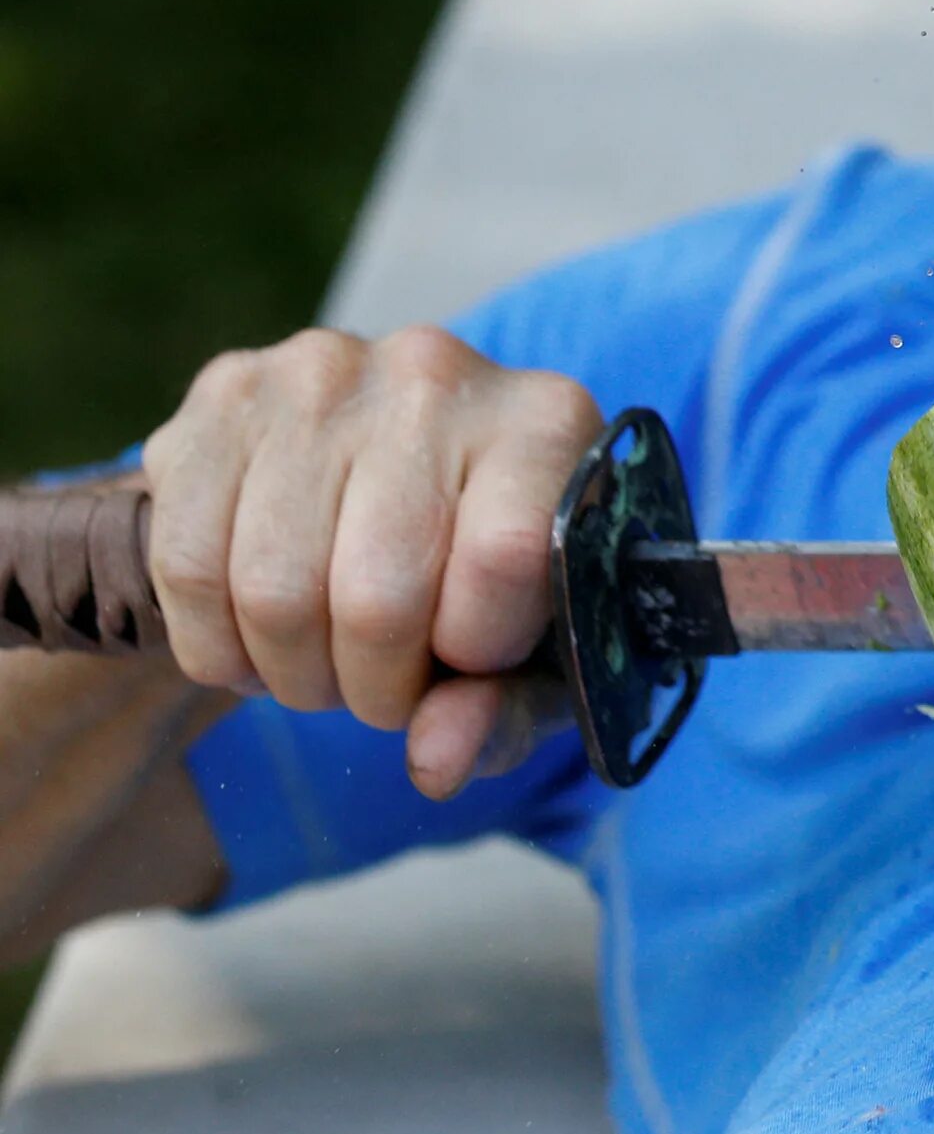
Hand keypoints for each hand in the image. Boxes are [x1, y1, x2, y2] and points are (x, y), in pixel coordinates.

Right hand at [139, 326, 603, 798]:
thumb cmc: (490, 574)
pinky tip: (256, 635)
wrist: (405, 476)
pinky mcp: (224, 391)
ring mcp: (321, 372)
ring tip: (325, 660)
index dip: (475, 649)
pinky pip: (187, 564)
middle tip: (383, 686)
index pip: (504, 561)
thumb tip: (433, 761)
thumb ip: (505, 711)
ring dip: (293, 670)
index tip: (470, 655)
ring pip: (271, 589)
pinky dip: (215, 640)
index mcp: (546, 421)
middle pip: (374, 595)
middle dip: (372, 686)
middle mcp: (435, 373)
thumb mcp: (535, 652)